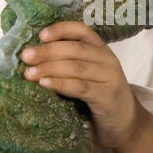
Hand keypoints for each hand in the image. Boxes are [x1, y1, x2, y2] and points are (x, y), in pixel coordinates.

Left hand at [19, 20, 142, 148]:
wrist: (125, 123)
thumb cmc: (99, 97)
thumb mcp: (89, 75)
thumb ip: (70, 63)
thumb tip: (34, 57)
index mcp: (101, 50)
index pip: (82, 31)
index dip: (61, 30)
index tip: (40, 35)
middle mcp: (108, 60)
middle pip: (75, 49)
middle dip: (47, 51)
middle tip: (26, 57)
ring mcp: (110, 78)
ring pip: (76, 67)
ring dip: (49, 68)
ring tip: (29, 73)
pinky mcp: (107, 96)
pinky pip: (80, 87)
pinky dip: (60, 84)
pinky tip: (45, 84)